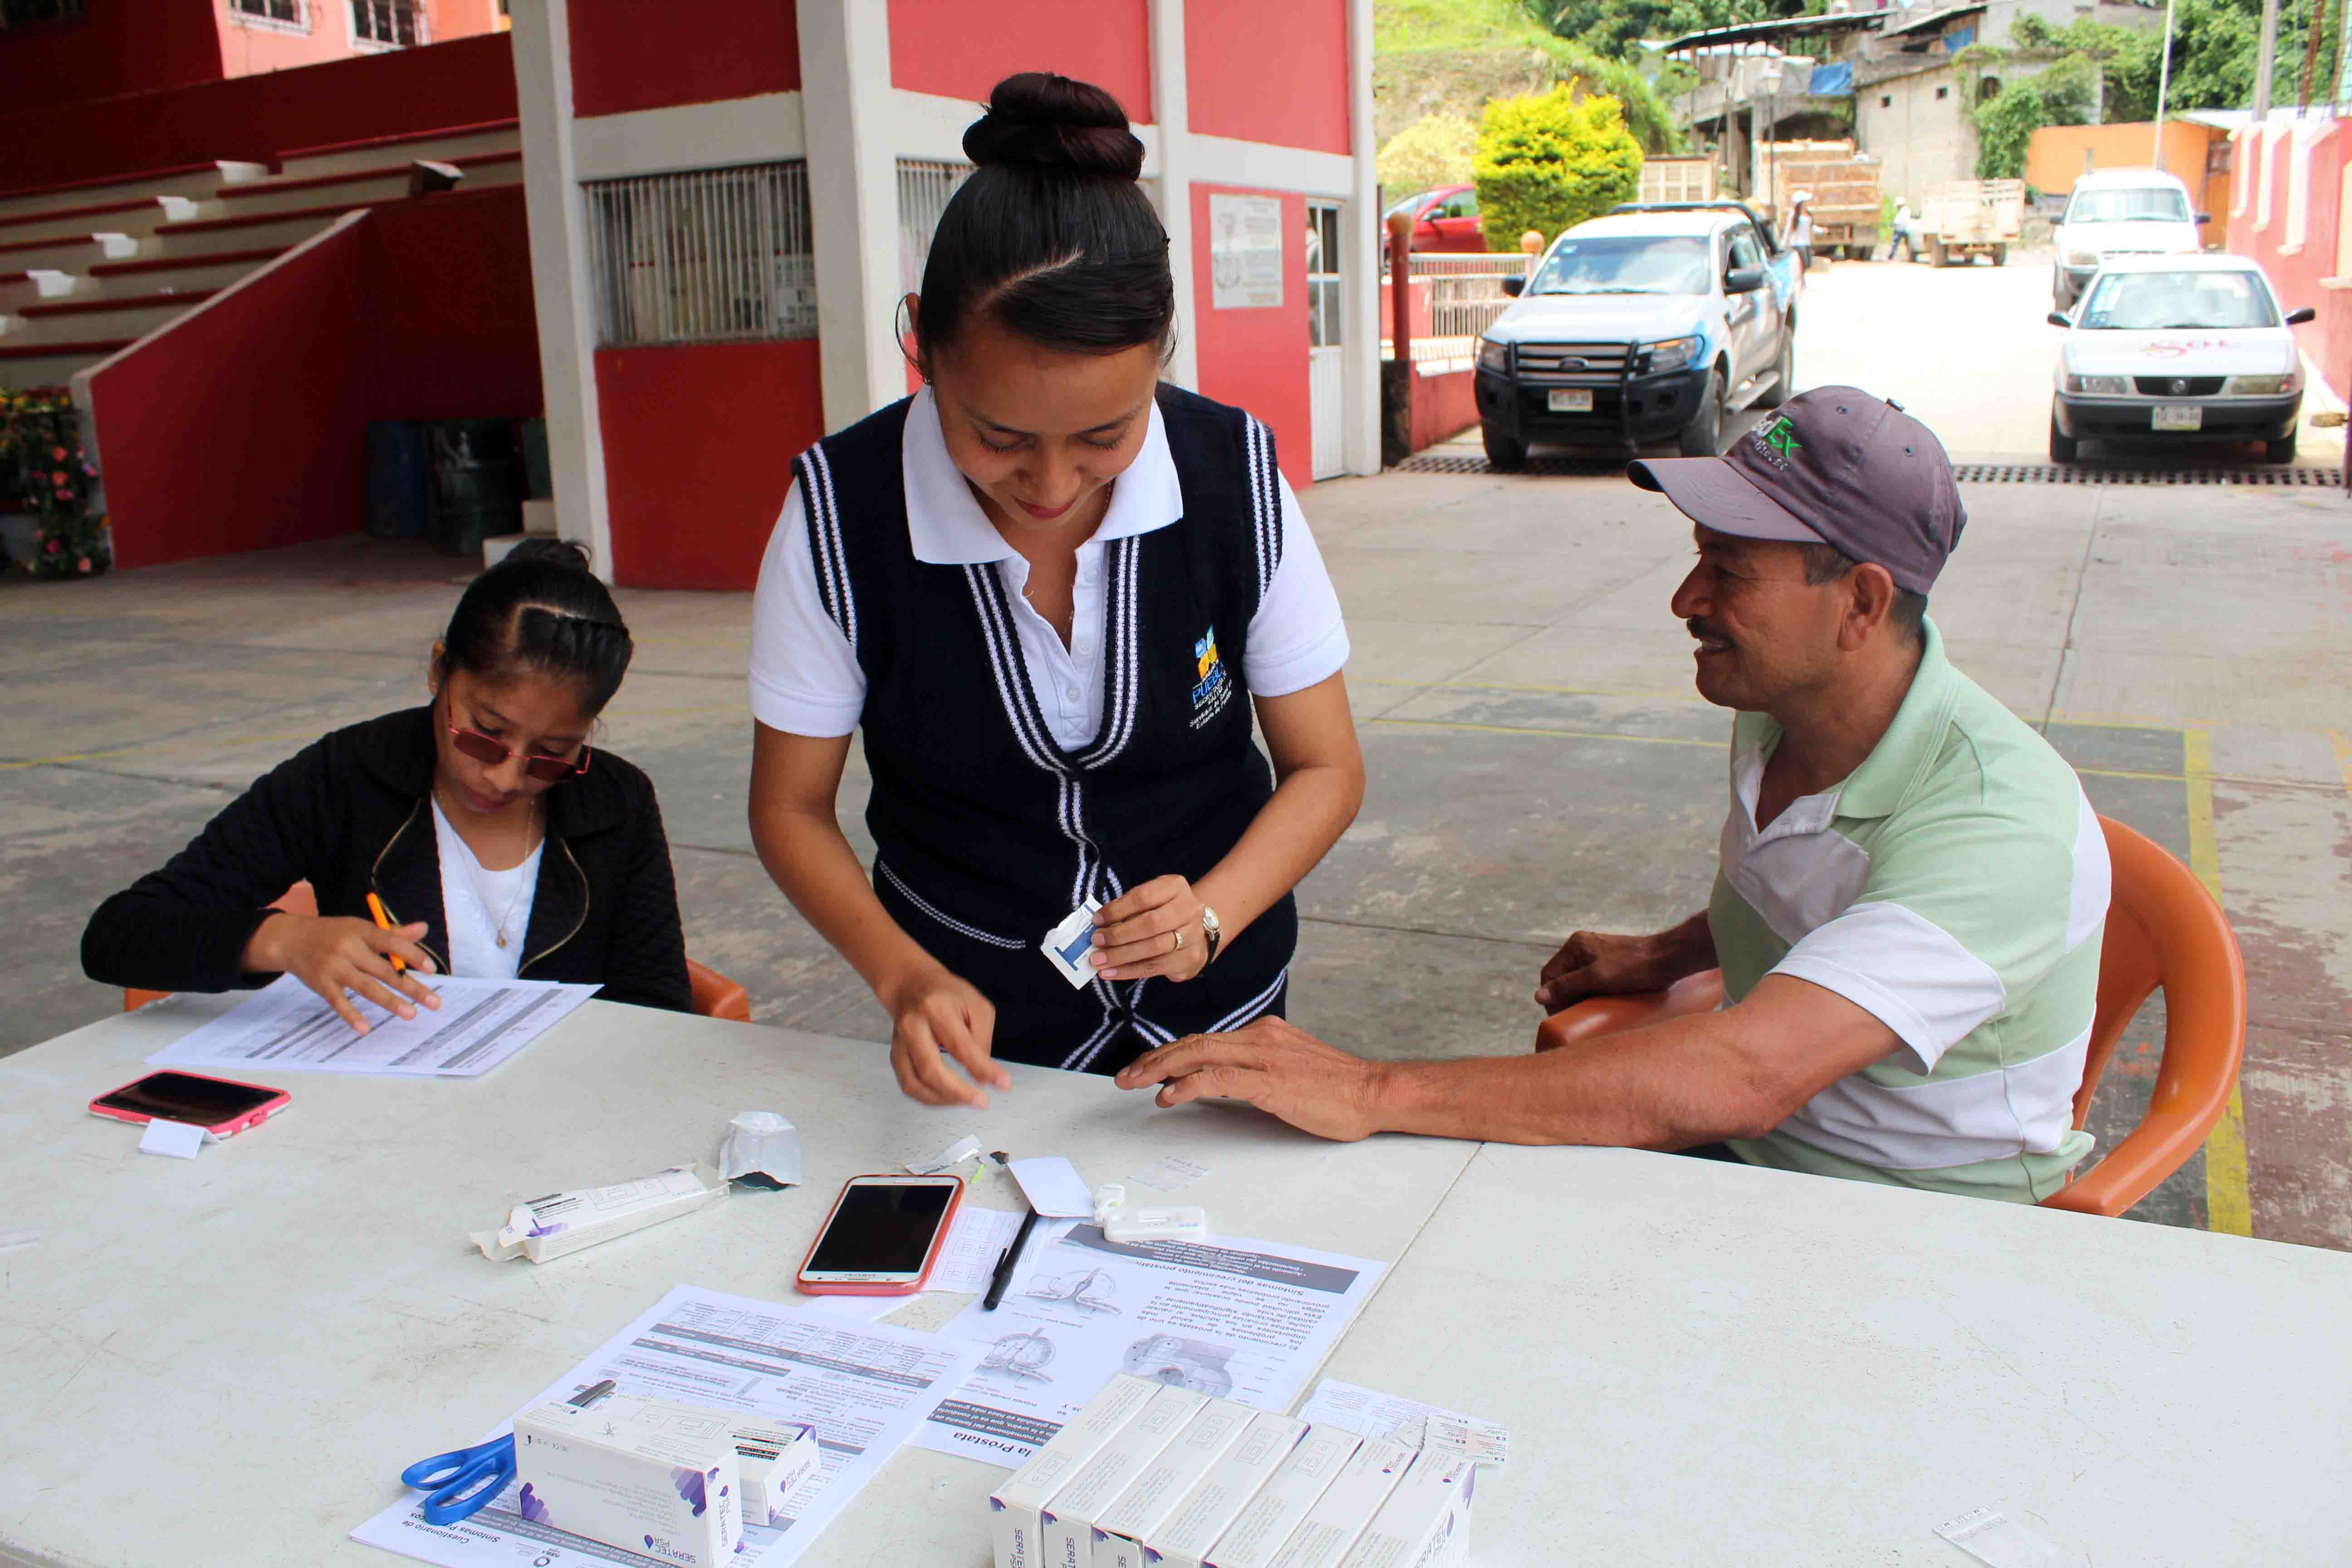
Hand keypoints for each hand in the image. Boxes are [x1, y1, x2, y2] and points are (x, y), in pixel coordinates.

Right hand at [241, 913, 439, 1034]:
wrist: (290, 939)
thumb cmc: (333, 934)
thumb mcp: (361, 928)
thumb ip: (393, 933)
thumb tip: (424, 929)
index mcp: (362, 931)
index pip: (392, 942)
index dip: (413, 955)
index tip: (431, 969)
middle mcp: (348, 948)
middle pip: (385, 969)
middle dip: (411, 987)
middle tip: (433, 1002)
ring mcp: (333, 967)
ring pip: (366, 987)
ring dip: (390, 1001)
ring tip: (411, 1013)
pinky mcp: (321, 984)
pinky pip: (338, 1002)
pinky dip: (351, 1015)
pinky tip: (365, 1028)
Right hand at [883, 965, 1009, 1108]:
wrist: (911, 985)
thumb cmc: (948, 994)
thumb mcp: (976, 1006)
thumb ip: (981, 1040)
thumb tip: (982, 1077)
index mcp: (935, 1009)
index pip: (960, 1046)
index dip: (982, 1068)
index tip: (1003, 1084)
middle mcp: (912, 1027)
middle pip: (930, 1069)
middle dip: (958, 1092)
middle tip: (982, 1102)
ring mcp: (899, 1043)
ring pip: (914, 1083)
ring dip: (943, 1099)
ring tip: (967, 1101)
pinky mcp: (895, 1056)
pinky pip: (908, 1086)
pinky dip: (929, 1098)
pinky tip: (948, 1098)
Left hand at [1091, 875, 1208, 982]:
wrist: (1195, 931)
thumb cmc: (1163, 912)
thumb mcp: (1151, 900)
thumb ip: (1128, 909)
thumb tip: (1099, 926)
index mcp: (1176, 887)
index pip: (1143, 896)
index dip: (1117, 909)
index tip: (1096, 920)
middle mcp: (1189, 909)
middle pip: (1151, 923)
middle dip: (1118, 934)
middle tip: (1096, 942)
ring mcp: (1193, 935)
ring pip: (1154, 948)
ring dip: (1121, 956)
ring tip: (1098, 961)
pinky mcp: (1190, 958)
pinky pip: (1155, 967)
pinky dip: (1128, 971)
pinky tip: (1110, 972)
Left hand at [1115, 1017, 1387, 1141]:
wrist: (1372, 1092)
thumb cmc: (1337, 1087)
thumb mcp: (1292, 1067)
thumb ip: (1260, 1067)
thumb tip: (1225, 1079)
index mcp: (1264, 1033)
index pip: (1206, 1039)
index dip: (1172, 1052)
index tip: (1149, 1066)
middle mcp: (1260, 1038)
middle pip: (1194, 1043)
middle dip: (1156, 1059)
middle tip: (1127, 1074)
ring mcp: (1264, 1057)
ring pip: (1199, 1055)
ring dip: (1161, 1069)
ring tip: (1135, 1082)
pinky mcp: (1269, 1081)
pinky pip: (1218, 1078)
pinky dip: (1188, 1085)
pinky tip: (1170, 1095)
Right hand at [1534, 929, 1677, 1011]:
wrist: (1668, 959)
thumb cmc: (1633, 968)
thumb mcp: (1596, 978)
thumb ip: (1567, 985)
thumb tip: (1538, 997)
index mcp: (1575, 946)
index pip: (1549, 975)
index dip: (1551, 998)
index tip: (1562, 1017)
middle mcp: (1582, 947)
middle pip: (1562, 978)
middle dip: (1565, 999)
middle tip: (1575, 1018)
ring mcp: (1597, 955)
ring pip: (1577, 982)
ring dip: (1579, 998)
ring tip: (1588, 1013)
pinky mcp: (1610, 964)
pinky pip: (1591, 981)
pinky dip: (1591, 994)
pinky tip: (1598, 1005)